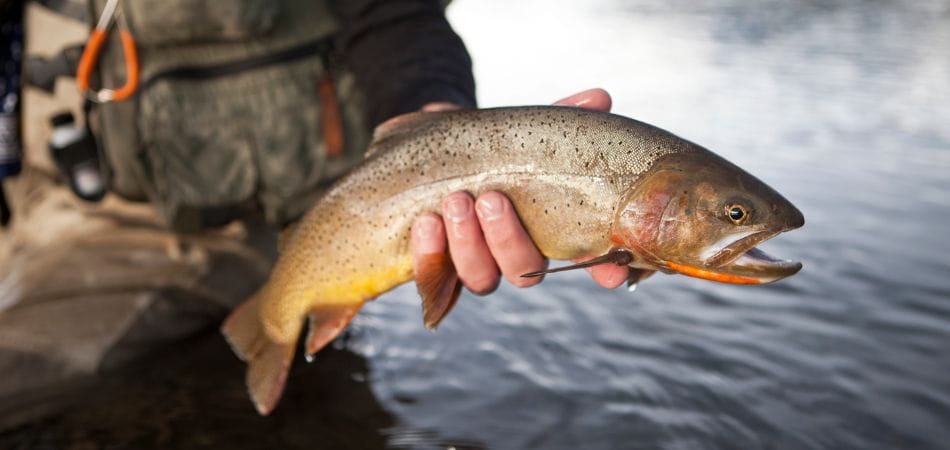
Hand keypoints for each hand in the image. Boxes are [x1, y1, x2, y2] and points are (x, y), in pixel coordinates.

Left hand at [411, 89, 629, 294]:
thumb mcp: (521, 131)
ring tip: (456, 201)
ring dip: (469, 243)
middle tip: (491, 199)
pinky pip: (434, 276)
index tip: (610, 273)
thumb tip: (598, 97)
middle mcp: (515, 256)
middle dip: (508, 239)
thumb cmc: (489, 147)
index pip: (585, 261)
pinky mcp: (436, 268)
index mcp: (548, 229)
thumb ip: (558, 118)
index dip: (602, 271)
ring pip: (481, 278)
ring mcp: (476, 265)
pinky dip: (430, 253)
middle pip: (525, 272)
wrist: (433, 149)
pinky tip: (426, 222)